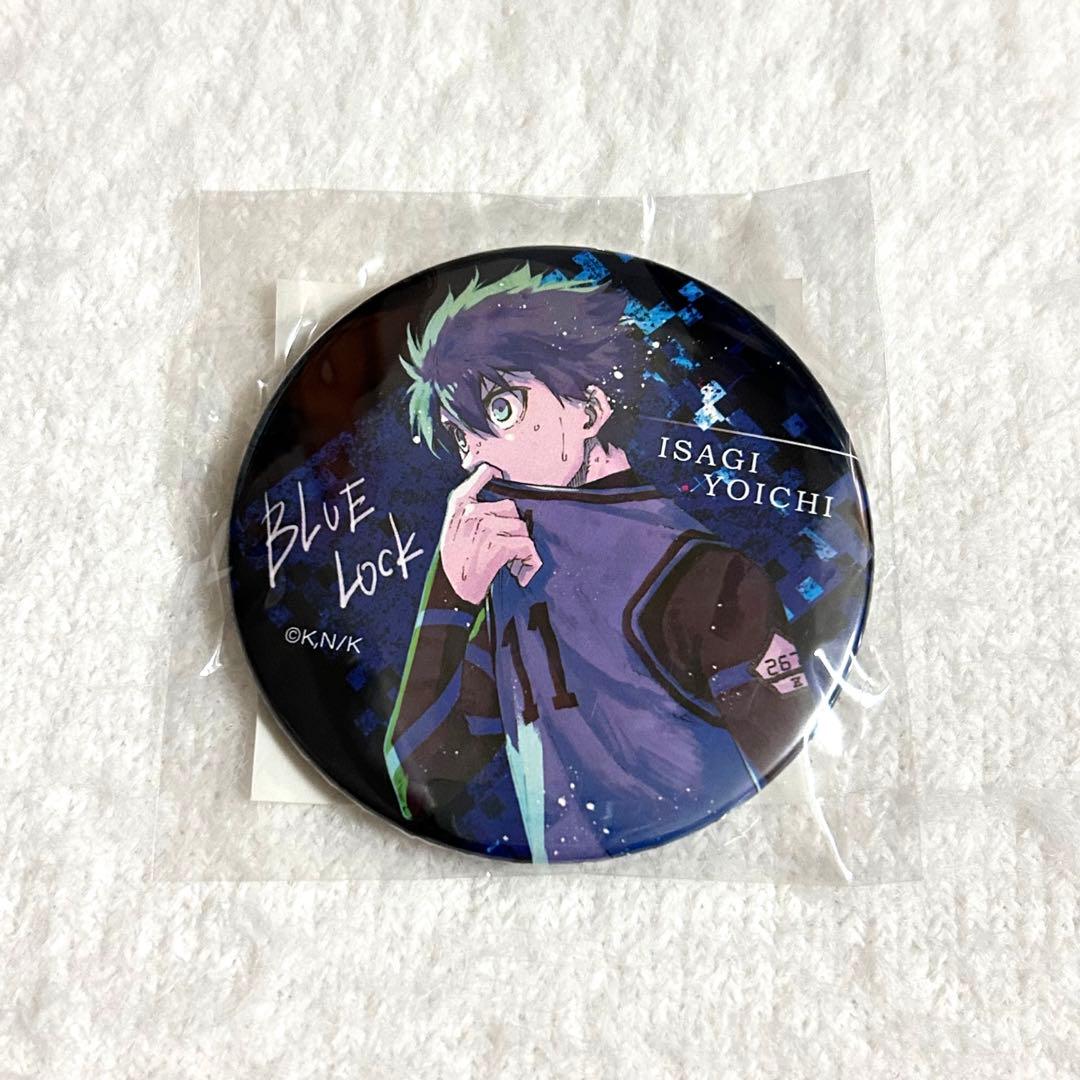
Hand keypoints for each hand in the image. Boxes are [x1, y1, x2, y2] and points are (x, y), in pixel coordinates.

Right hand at [438, 463, 541, 604]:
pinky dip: (528, 561)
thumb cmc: (455, 559)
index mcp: (459, 503)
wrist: (453, 591)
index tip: (499, 476)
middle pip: (510, 507)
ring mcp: (486, 528)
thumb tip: (487, 478)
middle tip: (503, 545)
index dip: (495, 474)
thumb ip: (467, 505)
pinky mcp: (499, 545)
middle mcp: (472, 511)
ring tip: (508, 559)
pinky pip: (527, 545)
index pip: (482, 474)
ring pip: (521, 526)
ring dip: (520, 545)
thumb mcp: (452, 526)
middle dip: (512, 526)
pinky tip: (519, 570)